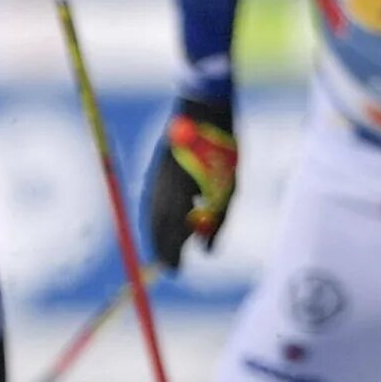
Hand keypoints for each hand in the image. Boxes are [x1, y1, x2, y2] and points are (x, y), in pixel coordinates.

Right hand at [144, 95, 236, 269]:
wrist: (202, 110)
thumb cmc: (221, 150)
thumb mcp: (229, 189)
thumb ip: (218, 220)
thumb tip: (206, 251)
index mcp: (179, 195)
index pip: (170, 235)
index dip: (172, 255)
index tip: (176, 271)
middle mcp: (161, 190)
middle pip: (157, 229)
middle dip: (163, 248)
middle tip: (170, 265)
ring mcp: (154, 179)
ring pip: (152, 216)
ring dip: (159, 234)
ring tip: (168, 247)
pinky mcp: (155, 170)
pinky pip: (151, 201)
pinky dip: (157, 217)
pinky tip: (165, 221)